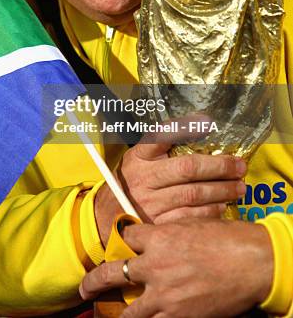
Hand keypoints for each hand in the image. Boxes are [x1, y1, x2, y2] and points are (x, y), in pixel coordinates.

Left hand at [80, 219, 272, 316]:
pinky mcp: (179, 315)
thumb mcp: (193, 224)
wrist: (252, 261)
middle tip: (85, 288)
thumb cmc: (228, 238)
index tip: (119, 243)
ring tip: (111, 317)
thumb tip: (162, 237)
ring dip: (119, 314)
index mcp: (158, 237)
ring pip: (130, 310)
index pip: (126, 236)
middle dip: (95, 281)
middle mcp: (154, 265)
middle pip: (113, 272)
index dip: (122, 239)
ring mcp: (164, 294)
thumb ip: (171, 232)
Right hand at [95, 119, 246, 244]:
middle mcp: (144, 178)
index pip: (161, 136)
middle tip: (240, 167)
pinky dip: (211, 212)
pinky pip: (191, 217)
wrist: (106, 218)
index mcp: (139, 157)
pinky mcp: (158, 226)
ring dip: (221, 190)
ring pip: (194, 195)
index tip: (207, 123)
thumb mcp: (138, 157)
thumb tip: (200, 121)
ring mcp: (150, 203)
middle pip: (188, 169)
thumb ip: (163, 140)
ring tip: (238, 187)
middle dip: (219, 167)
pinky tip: (223, 206)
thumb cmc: (131, 183)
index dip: (185, 128)